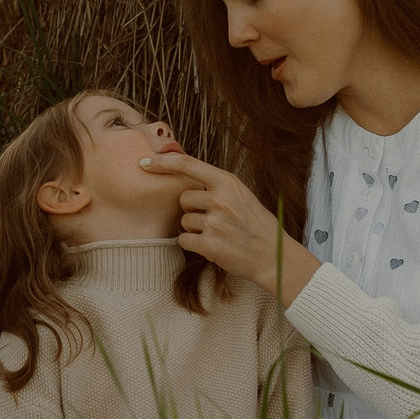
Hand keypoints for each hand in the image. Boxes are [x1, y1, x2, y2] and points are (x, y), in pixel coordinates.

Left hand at [137, 152, 317, 304]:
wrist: (274, 256)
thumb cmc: (256, 225)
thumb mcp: (241, 195)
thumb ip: (216, 186)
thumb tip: (184, 175)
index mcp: (229, 182)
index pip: (188, 165)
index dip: (163, 162)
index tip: (145, 163)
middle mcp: (221, 199)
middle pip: (183, 198)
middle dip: (191, 209)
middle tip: (214, 219)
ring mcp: (215, 222)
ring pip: (184, 221)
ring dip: (195, 229)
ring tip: (219, 234)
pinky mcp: (209, 245)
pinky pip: (184, 240)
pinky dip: (193, 245)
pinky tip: (213, 246)